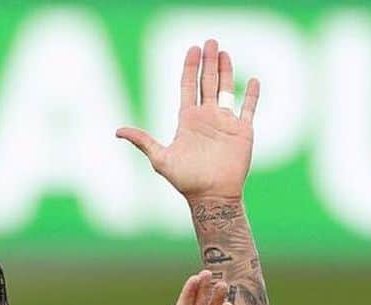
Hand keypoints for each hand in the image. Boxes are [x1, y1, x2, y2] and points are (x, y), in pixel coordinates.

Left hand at [116, 39, 258, 201]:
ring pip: (226, 89)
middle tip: (210, 41)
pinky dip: (252, 94)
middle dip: (208, 62)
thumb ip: (142, 142)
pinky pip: (249, 108)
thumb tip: (117, 131)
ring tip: (224, 52)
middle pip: (207, 83)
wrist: (211, 196)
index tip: (192, 49)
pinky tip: (253, 80)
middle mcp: (206, 118)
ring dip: (226, 71)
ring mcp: (225, 123)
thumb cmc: (186, 181)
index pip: (188, 87)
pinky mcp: (242, 131)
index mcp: (188, 121)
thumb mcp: (160, 159)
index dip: (190, 68)